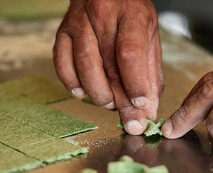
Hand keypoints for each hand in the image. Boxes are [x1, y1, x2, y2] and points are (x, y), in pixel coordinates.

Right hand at [53, 0, 162, 134]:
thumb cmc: (130, 15)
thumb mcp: (150, 37)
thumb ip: (150, 73)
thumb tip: (148, 109)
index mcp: (131, 14)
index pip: (130, 53)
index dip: (135, 83)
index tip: (141, 105)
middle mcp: (102, 15)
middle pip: (108, 65)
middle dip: (120, 100)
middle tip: (130, 119)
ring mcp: (78, 23)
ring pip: (84, 66)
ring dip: (98, 93)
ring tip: (109, 103)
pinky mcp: (62, 32)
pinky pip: (61, 63)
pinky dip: (72, 84)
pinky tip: (83, 92)